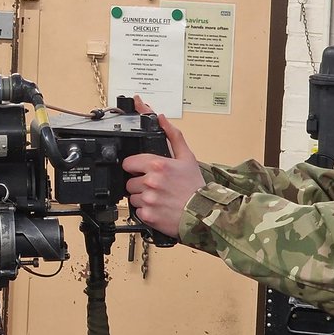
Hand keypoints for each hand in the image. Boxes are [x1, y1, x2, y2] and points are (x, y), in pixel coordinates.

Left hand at [122, 104, 205, 240]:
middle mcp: (151, 181)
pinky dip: (146, 210)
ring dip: (142, 197)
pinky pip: (137, 211)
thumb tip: (161, 119)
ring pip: (132, 197)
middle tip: (156, 186)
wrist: (204, 214)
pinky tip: (159, 207)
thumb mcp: (187, 157)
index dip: (135, 166)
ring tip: (159, 197)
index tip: (142, 170)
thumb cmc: (195, 187)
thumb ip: (172, 135)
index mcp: (157, 165)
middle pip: (129, 181)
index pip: (128, 163)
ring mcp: (148, 199)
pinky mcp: (148, 215)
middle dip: (139, 183)